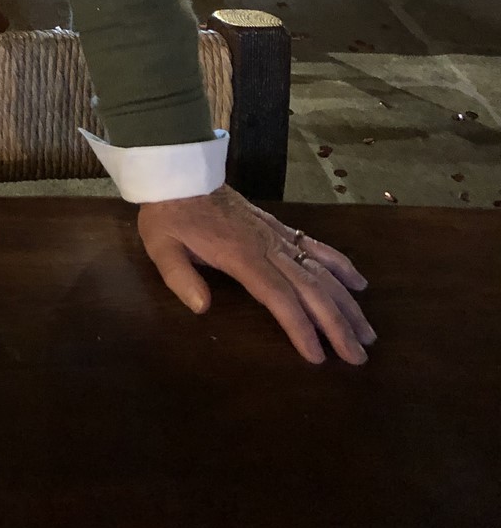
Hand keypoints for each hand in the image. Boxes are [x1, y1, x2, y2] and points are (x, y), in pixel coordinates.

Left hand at [138, 185, 374, 364]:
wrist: (180, 171)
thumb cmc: (169, 213)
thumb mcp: (161, 246)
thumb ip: (179, 277)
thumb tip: (201, 308)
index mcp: (240, 256)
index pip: (279, 296)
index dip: (300, 326)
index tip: (318, 356)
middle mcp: (266, 245)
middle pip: (310, 288)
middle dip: (337, 324)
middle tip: (359, 357)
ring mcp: (275, 235)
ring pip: (320, 270)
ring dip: (346, 302)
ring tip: (367, 332)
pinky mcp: (276, 227)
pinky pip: (315, 245)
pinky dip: (340, 264)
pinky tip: (359, 283)